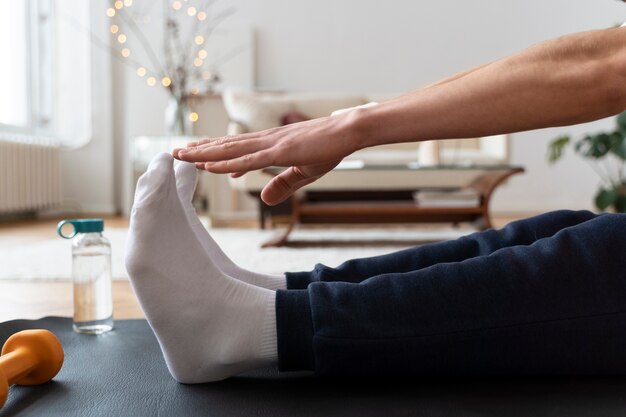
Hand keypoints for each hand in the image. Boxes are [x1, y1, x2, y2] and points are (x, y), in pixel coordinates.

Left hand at [173, 112, 360, 205]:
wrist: (347, 131)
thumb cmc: (328, 147)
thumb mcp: (303, 173)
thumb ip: (283, 185)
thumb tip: (264, 199)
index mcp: (270, 145)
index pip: (236, 148)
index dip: (215, 152)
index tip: (196, 156)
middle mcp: (265, 141)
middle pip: (226, 146)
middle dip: (200, 150)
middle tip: (176, 152)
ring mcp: (270, 145)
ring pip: (230, 150)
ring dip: (204, 154)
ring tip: (182, 154)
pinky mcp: (280, 152)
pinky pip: (248, 160)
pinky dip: (226, 163)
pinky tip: (210, 166)